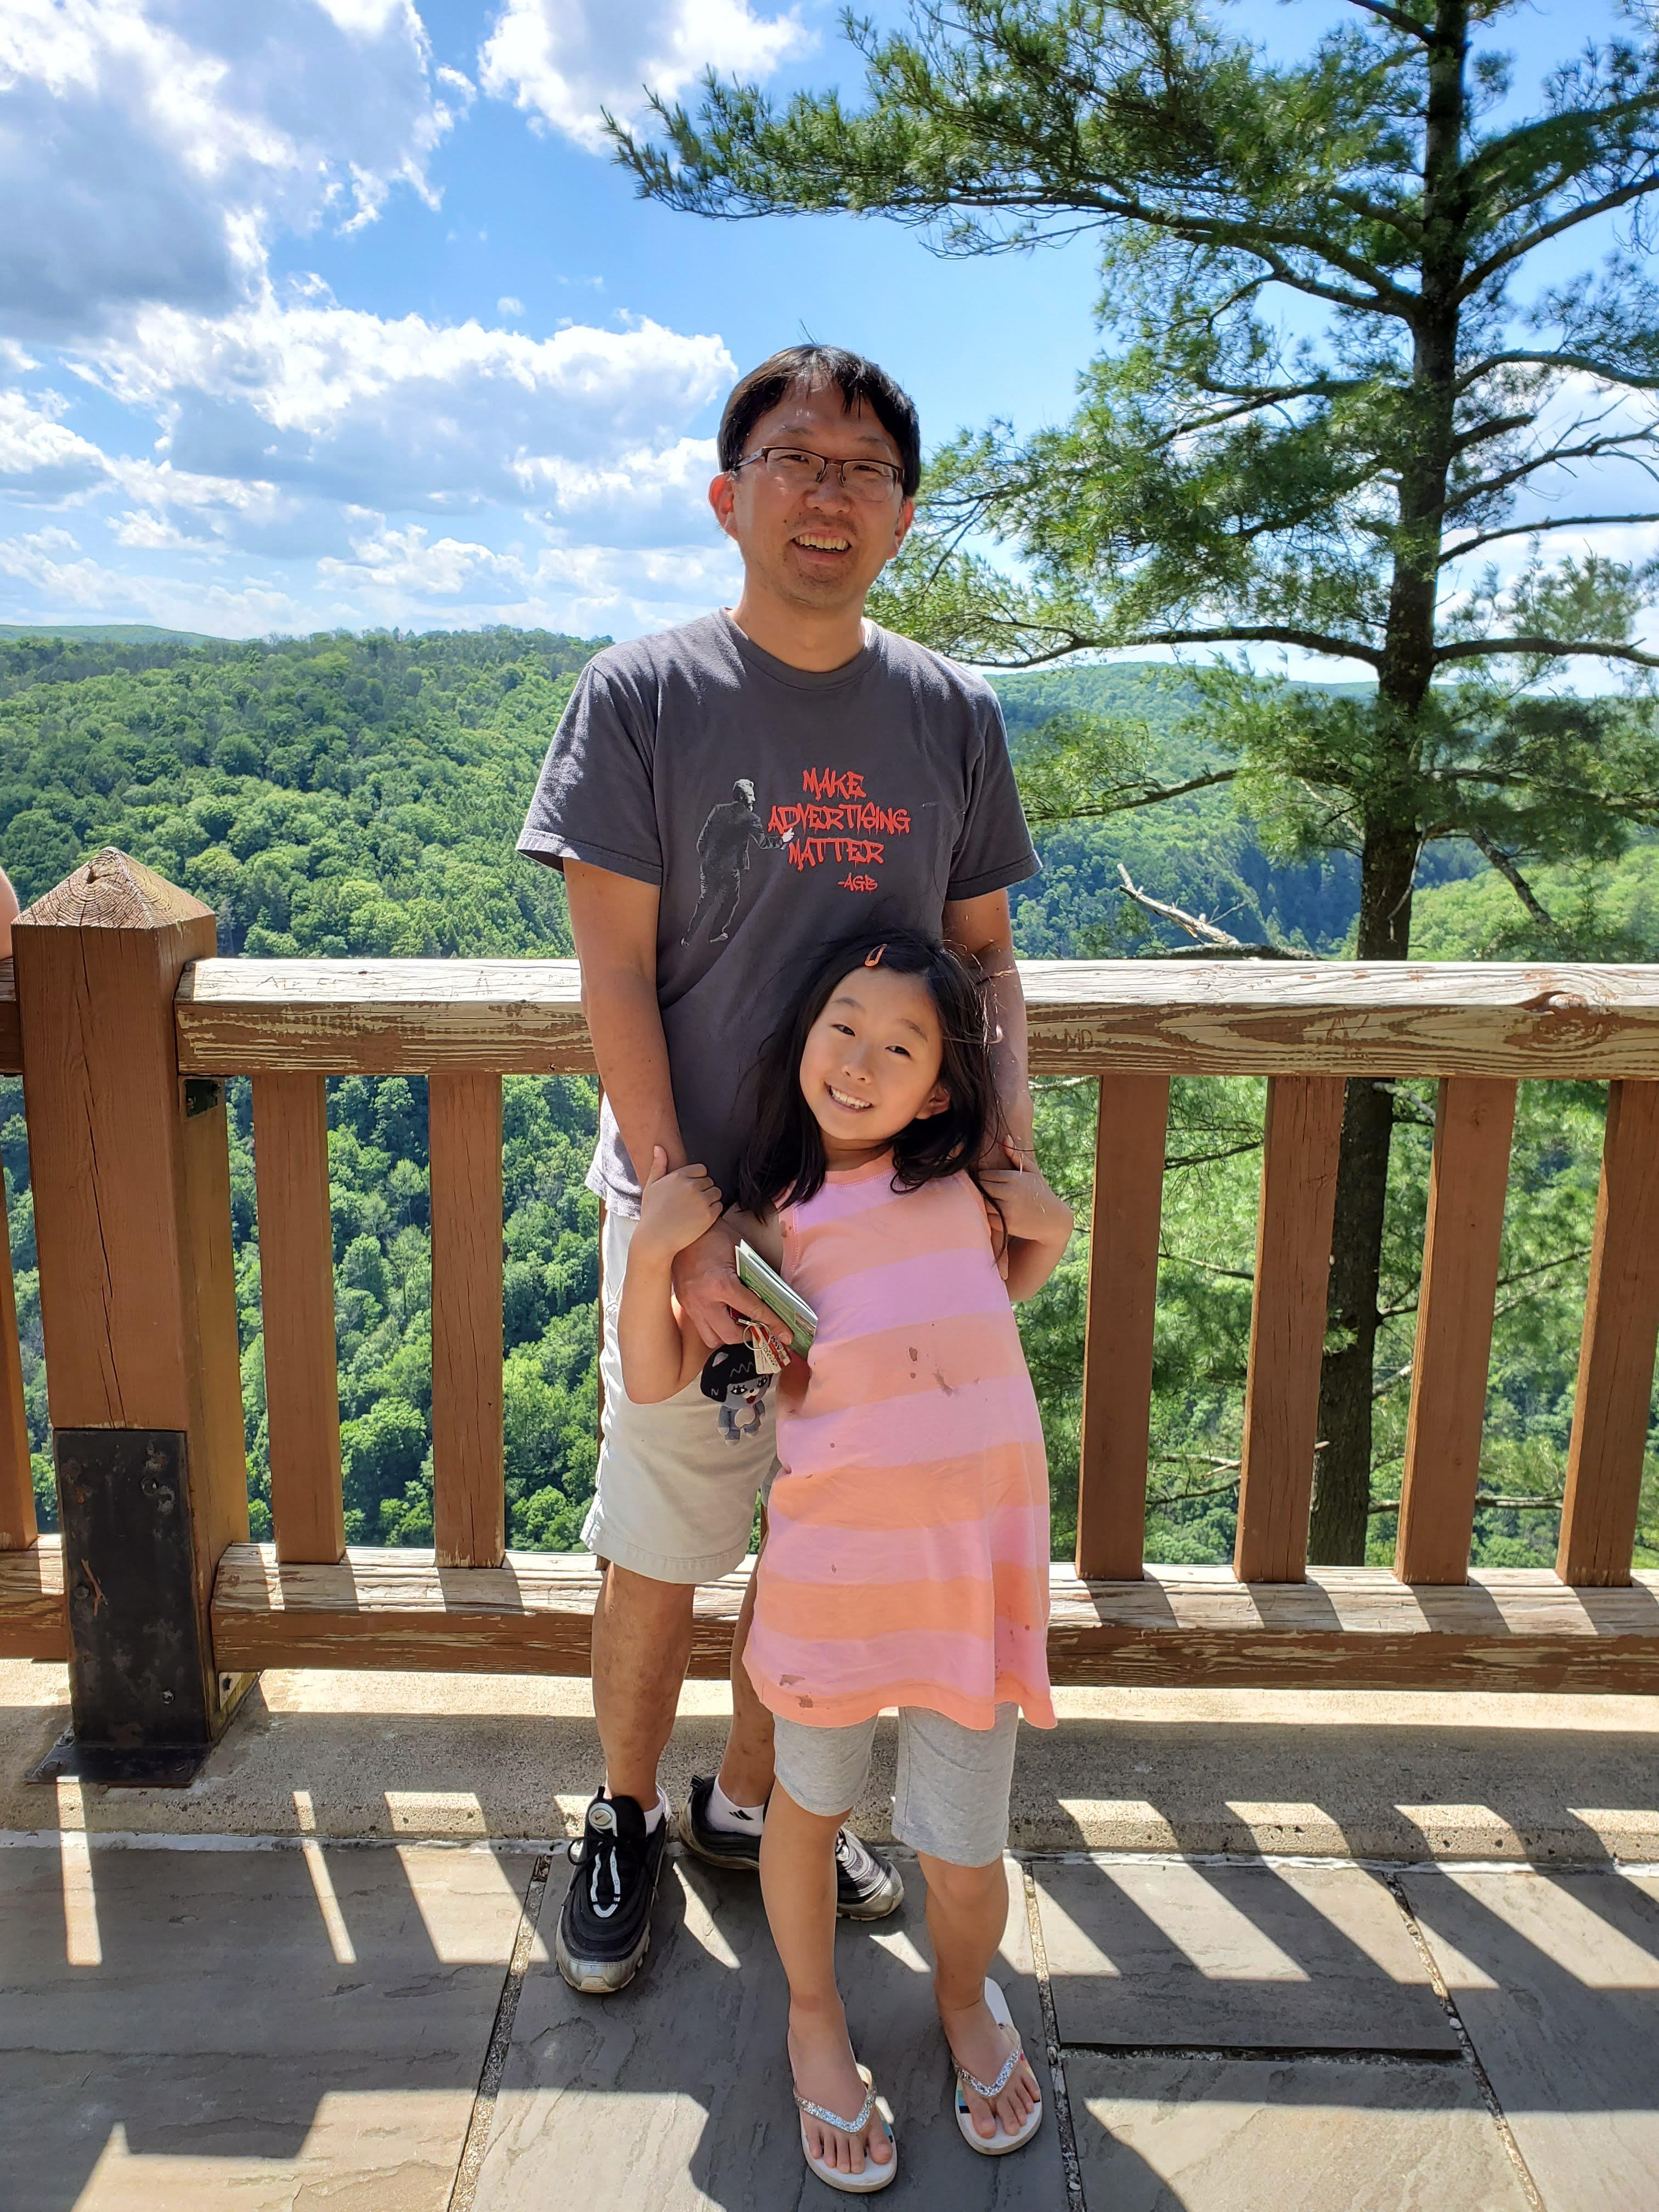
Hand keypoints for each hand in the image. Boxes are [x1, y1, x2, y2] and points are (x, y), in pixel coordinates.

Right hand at [635, 1147, 723, 1262]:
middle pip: (710, 1181)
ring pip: (717, 1193)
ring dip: (710, 1200)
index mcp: (679, 1176)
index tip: (689, 1190)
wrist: (656, 1238)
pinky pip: (719, 1206)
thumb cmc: (652, 1213)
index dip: (697, 1179)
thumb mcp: (651, 1186)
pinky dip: (713, 1211)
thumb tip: (659, 1147)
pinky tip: (700, 1218)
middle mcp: (692, 1185)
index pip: (701, 1169)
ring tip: (696, 1210)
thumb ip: (658, 1166)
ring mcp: (702, 1200)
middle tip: (692, 1203)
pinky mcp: (709, 1215)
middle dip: (703, 1190)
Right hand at [671, 1212, 776, 1349]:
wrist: (684, 1228)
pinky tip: (723, 1313)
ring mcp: (690, 1304)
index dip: (773, 1324)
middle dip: (748, 1334)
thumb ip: (757, 1276)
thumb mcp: (743, 1252)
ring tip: (738, 1321)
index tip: (785, 1335)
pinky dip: (715, 1326)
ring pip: (712, 1338)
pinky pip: (700, 1326)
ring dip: (728, 1334)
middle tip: (758, 1325)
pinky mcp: (683, 1303)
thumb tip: (775, 1297)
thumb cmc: (715, 1236)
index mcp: (722, 1285)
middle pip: (730, 1335)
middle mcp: (703, 1300)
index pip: (753, 1312)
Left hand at [979, 1136, 1071, 1244]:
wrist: (1053, 1219)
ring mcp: (1006, 1210)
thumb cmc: (1041, 1191)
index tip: (989, 1181)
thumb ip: (1016, 1155)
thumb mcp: (1032, 1171)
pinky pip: (987, 1217)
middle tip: (988, 1191)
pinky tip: (997, 1213)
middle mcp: (1008, 1193)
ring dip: (983, 1202)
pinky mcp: (1005, 1224)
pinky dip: (988, 1215)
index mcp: (1013, 1178)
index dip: (984, 1178)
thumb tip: (1005, 1137)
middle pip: (980, 1188)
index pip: (984, 1175)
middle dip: (982, 1189)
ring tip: (992, 1202)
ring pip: (982, 1203)